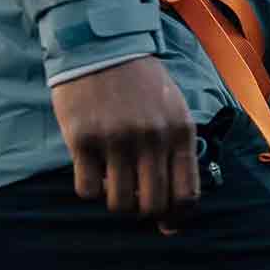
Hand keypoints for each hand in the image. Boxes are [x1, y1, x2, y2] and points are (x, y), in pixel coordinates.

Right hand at [51, 56, 197, 218]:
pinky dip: (89, 188)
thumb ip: (177, 153)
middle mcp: (152, 137)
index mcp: (180, 131)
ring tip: (112, 181)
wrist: (101, 46)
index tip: (166, 223)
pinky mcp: (83, 139)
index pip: (187, 194)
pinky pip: (87, 190)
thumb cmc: (140, 83)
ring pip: (119, 204)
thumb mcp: (173, 109)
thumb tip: (172, 214)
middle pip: (152, 205)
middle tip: (135, 198)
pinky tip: (91, 168)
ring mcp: (117, 139)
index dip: (177, 218)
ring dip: (115, 201)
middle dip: (144, 212)